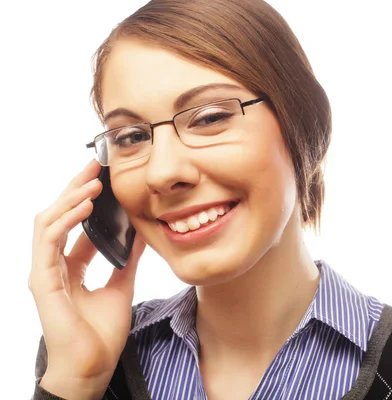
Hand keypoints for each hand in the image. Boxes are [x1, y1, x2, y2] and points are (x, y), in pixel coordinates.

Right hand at [29, 160, 145, 398]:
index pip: (74, 223)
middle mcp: (54, 265)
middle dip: (75, 189)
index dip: (87, 199)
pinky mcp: (42, 282)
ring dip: (69, 199)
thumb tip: (142, 234)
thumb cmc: (101, 334)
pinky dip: (64, 221)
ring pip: (48, 222)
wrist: (93, 367)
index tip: (104, 178)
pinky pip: (48, 242)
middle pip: (58, 216)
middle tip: (95, 166)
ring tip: (92, 182)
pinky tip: (83, 207)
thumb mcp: (122, 286)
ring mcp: (45, 272)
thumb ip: (127, 260)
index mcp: (70, 266)